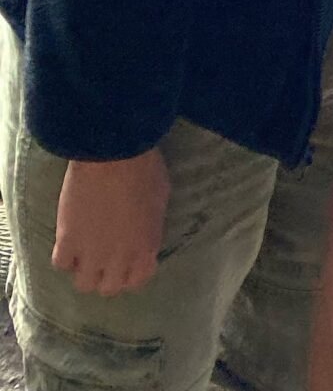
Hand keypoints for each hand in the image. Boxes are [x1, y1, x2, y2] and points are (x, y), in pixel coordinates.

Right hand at [53, 150, 170, 296]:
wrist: (112, 154)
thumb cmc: (144, 168)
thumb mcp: (160, 198)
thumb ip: (150, 224)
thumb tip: (142, 233)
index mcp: (146, 248)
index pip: (137, 281)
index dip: (131, 272)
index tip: (127, 261)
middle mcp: (119, 259)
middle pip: (109, 288)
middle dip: (107, 275)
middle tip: (104, 257)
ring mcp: (91, 254)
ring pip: (84, 284)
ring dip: (84, 270)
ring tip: (84, 252)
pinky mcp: (67, 242)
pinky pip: (61, 264)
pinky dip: (65, 255)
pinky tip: (69, 241)